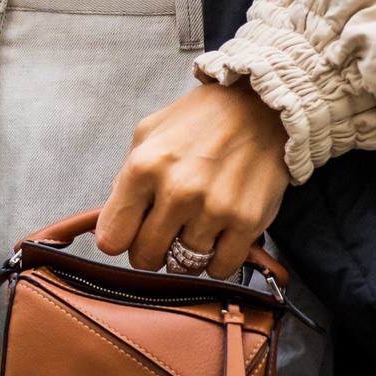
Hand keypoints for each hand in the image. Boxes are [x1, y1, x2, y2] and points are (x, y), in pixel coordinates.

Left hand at [96, 78, 288, 279]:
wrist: (263, 107)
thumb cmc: (204, 118)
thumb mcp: (150, 132)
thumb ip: (126, 176)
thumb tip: (114, 218)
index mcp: (144, 167)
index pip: (111, 239)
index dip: (121, 239)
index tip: (133, 233)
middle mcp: (177, 191)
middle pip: (146, 258)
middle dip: (152, 250)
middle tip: (166, 233)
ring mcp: (213, 209)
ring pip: (184, 266)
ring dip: (188, 253)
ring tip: (197, 227)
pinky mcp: (246, 222)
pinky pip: (221, 268)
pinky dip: (218, 260)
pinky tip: (219, 237)